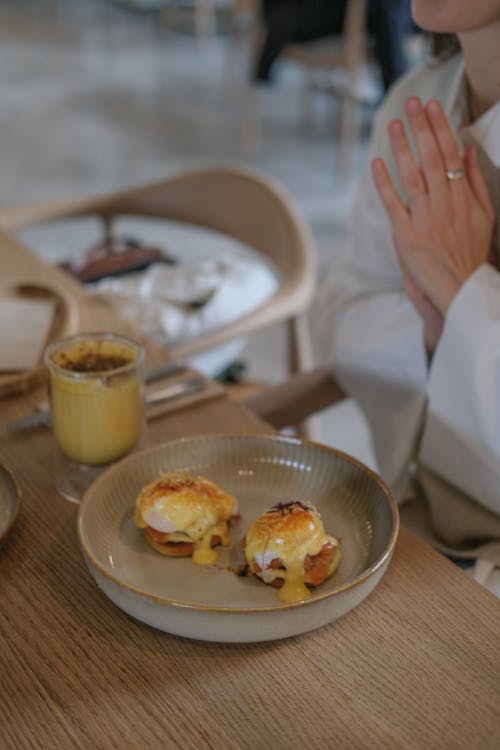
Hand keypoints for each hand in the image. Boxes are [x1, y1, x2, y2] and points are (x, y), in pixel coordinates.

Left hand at [371, 97, 493, 348]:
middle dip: (421, 129)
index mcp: (462, 197)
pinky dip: (384, 183)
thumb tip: (468, 150)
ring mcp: (425, 219)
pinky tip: (376, 164)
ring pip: (413, 176)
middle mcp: (445, 204)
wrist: (459, 289)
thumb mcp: (484, 216)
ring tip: (394, 124)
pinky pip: (394, 205)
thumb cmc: (469, 254)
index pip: (451, 155)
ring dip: (402, 149)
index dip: (440, 129)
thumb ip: (475, 182)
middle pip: (432, 159)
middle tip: (411, 104)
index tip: (432, 106)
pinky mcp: (407, 236)